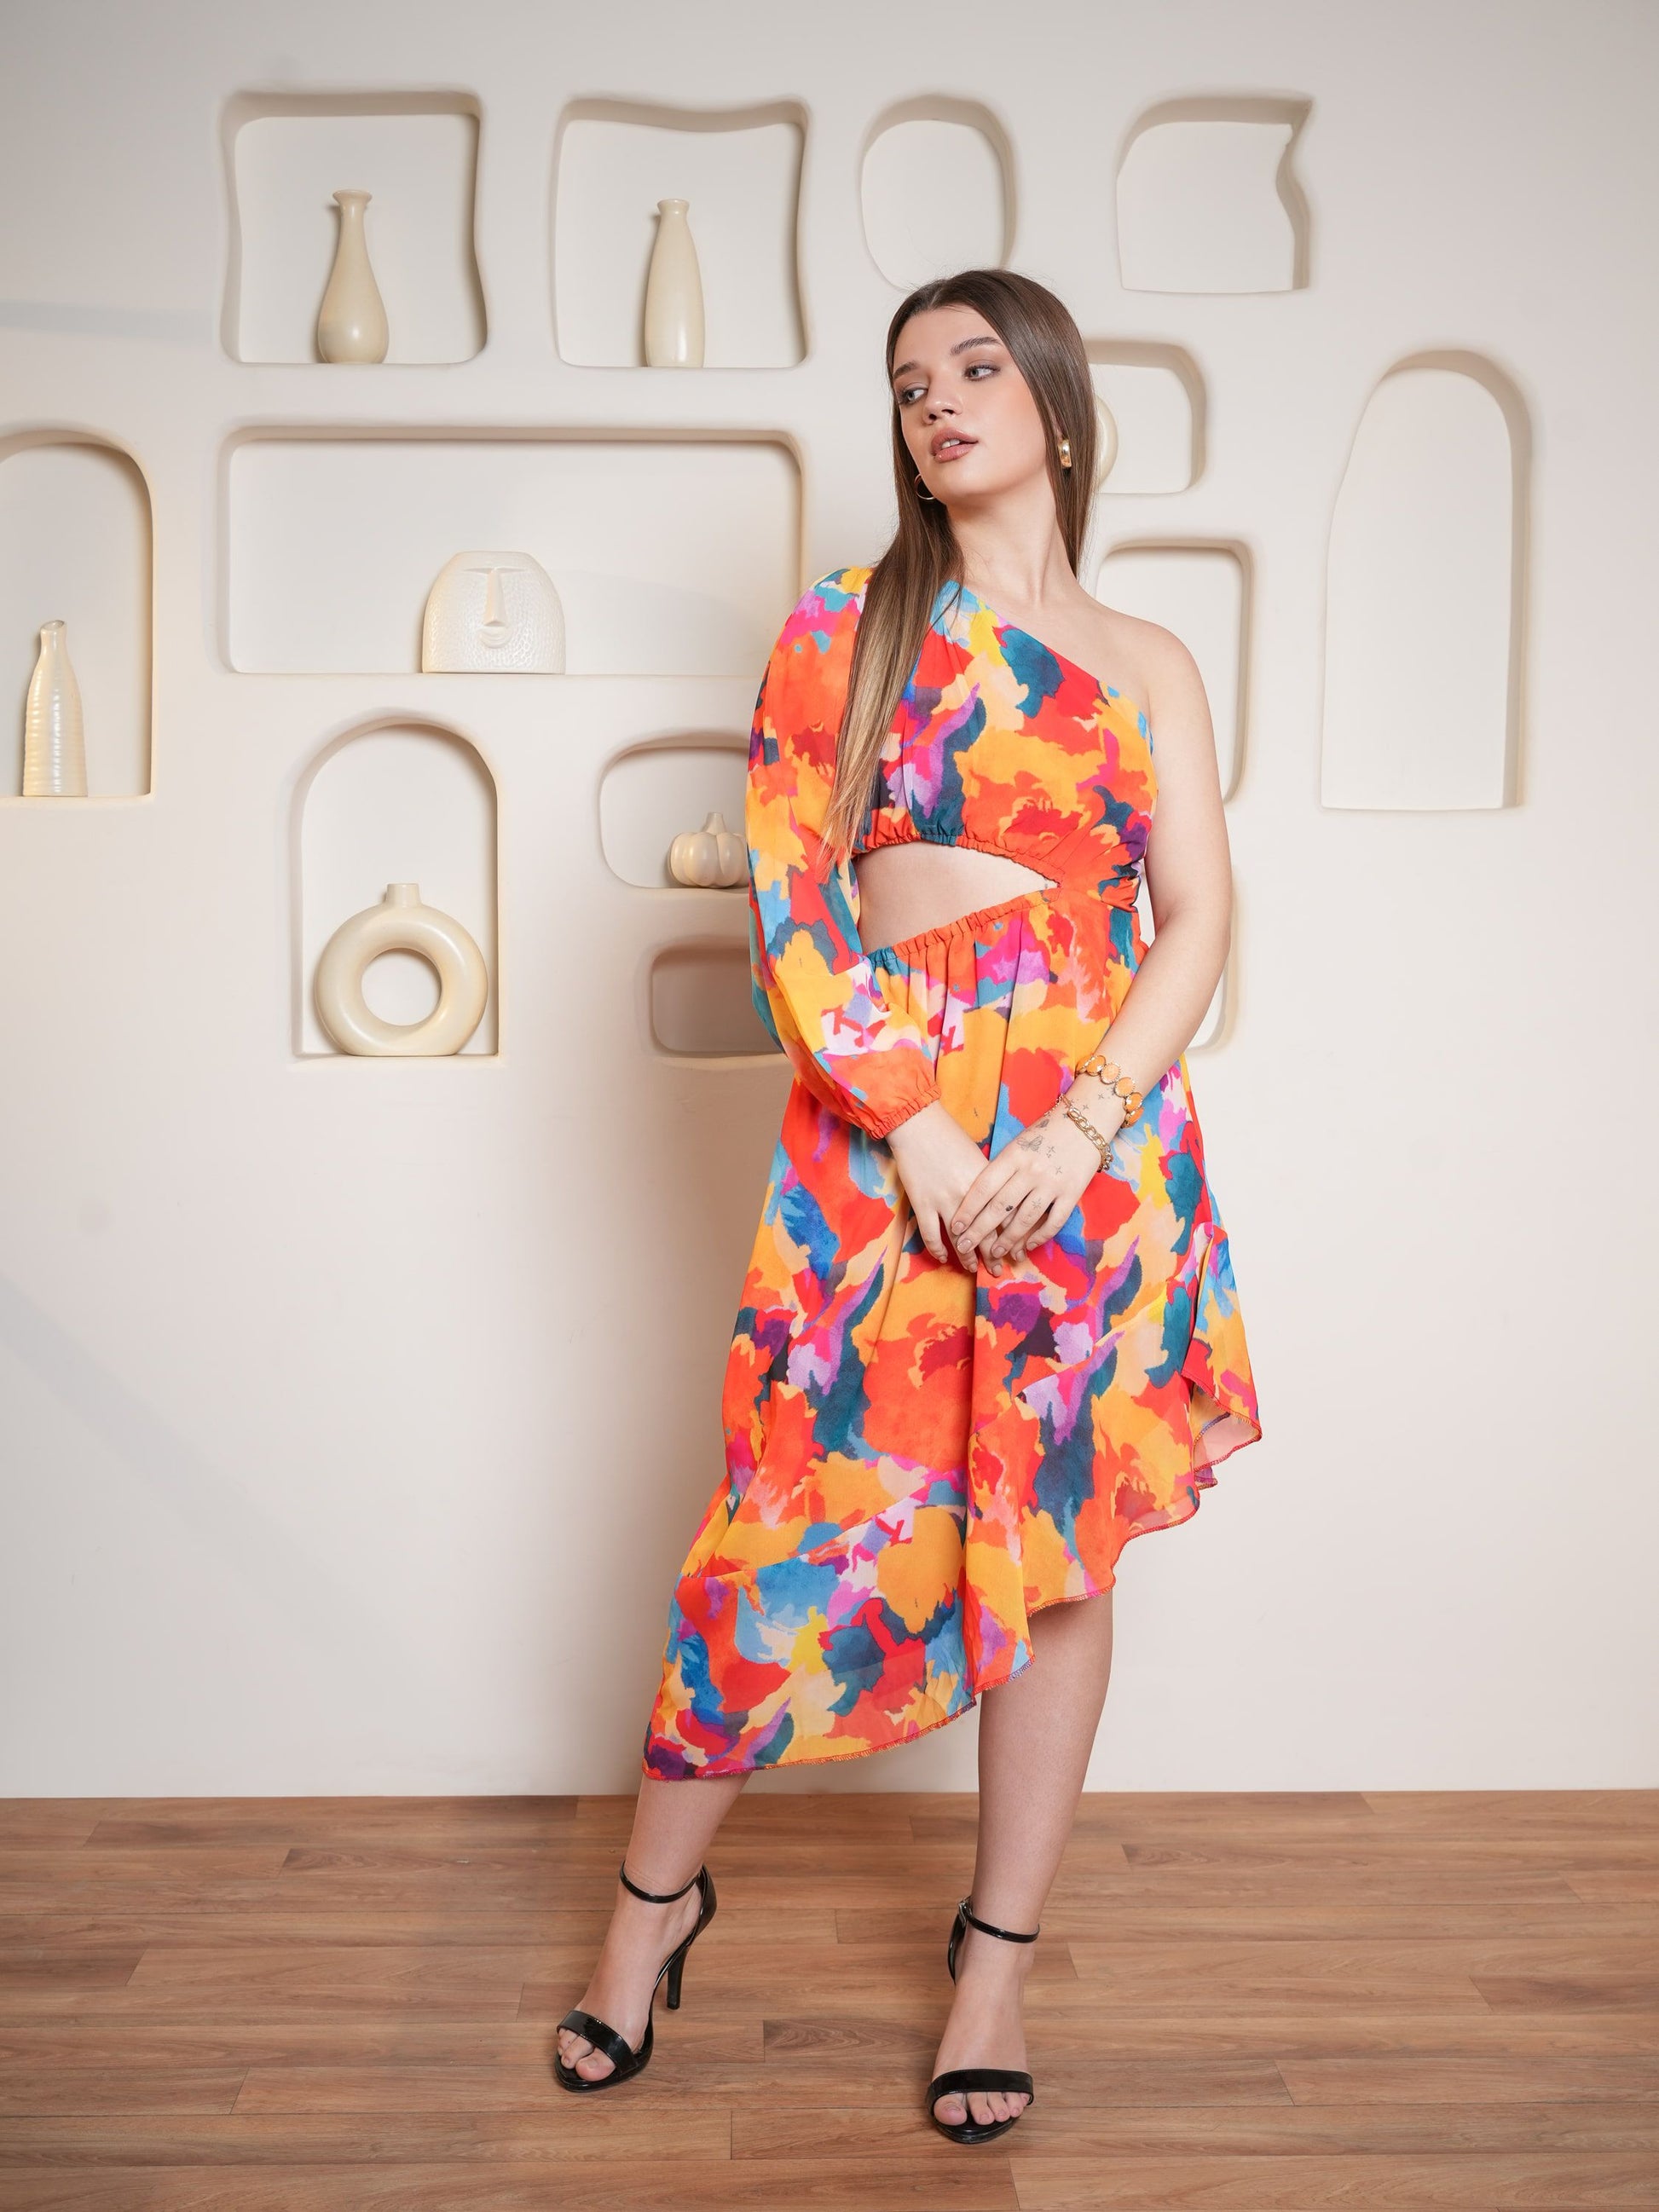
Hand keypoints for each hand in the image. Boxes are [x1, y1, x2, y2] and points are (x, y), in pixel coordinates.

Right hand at [885, 1101, 1003, 1269]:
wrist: (918, 1126)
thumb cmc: (949, 1137)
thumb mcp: (978, 1159)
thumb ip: (989, 1183)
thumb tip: (999, 1204)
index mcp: (988, 1183)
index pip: (1005, 1218)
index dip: (1011, 1237)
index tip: (1015, 1250)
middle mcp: (970, 1196)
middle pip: (987, 1233)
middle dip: (994, 1254)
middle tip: (999, 1269)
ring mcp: (945, 1201)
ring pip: (961, 1240)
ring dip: (968, 1258)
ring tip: (973, 1269)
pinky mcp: (923, 1203)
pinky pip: (931, 1235)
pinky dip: (937, 1249)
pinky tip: (942, 1258)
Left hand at [949, 1100, 1107, 1271]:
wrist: (1085, 1122)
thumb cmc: (1045, 1133)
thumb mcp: (1018, 1144)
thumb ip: (1002, 1168)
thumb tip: (981, 1199)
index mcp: (1013, 1155)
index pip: (984, 1187)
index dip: (967, 1209)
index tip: (955, 1227)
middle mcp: (1031, 1170)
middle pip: (1000, 1207)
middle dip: (979, 1231)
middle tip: (965, 1247)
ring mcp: (1052, 1183)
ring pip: (1025, 1218)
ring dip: (1008, 1240)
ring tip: (995, 1253)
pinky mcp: (1072, 1192)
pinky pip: (1054, 1221)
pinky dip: (1040, 1237)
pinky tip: (1028, 1246)